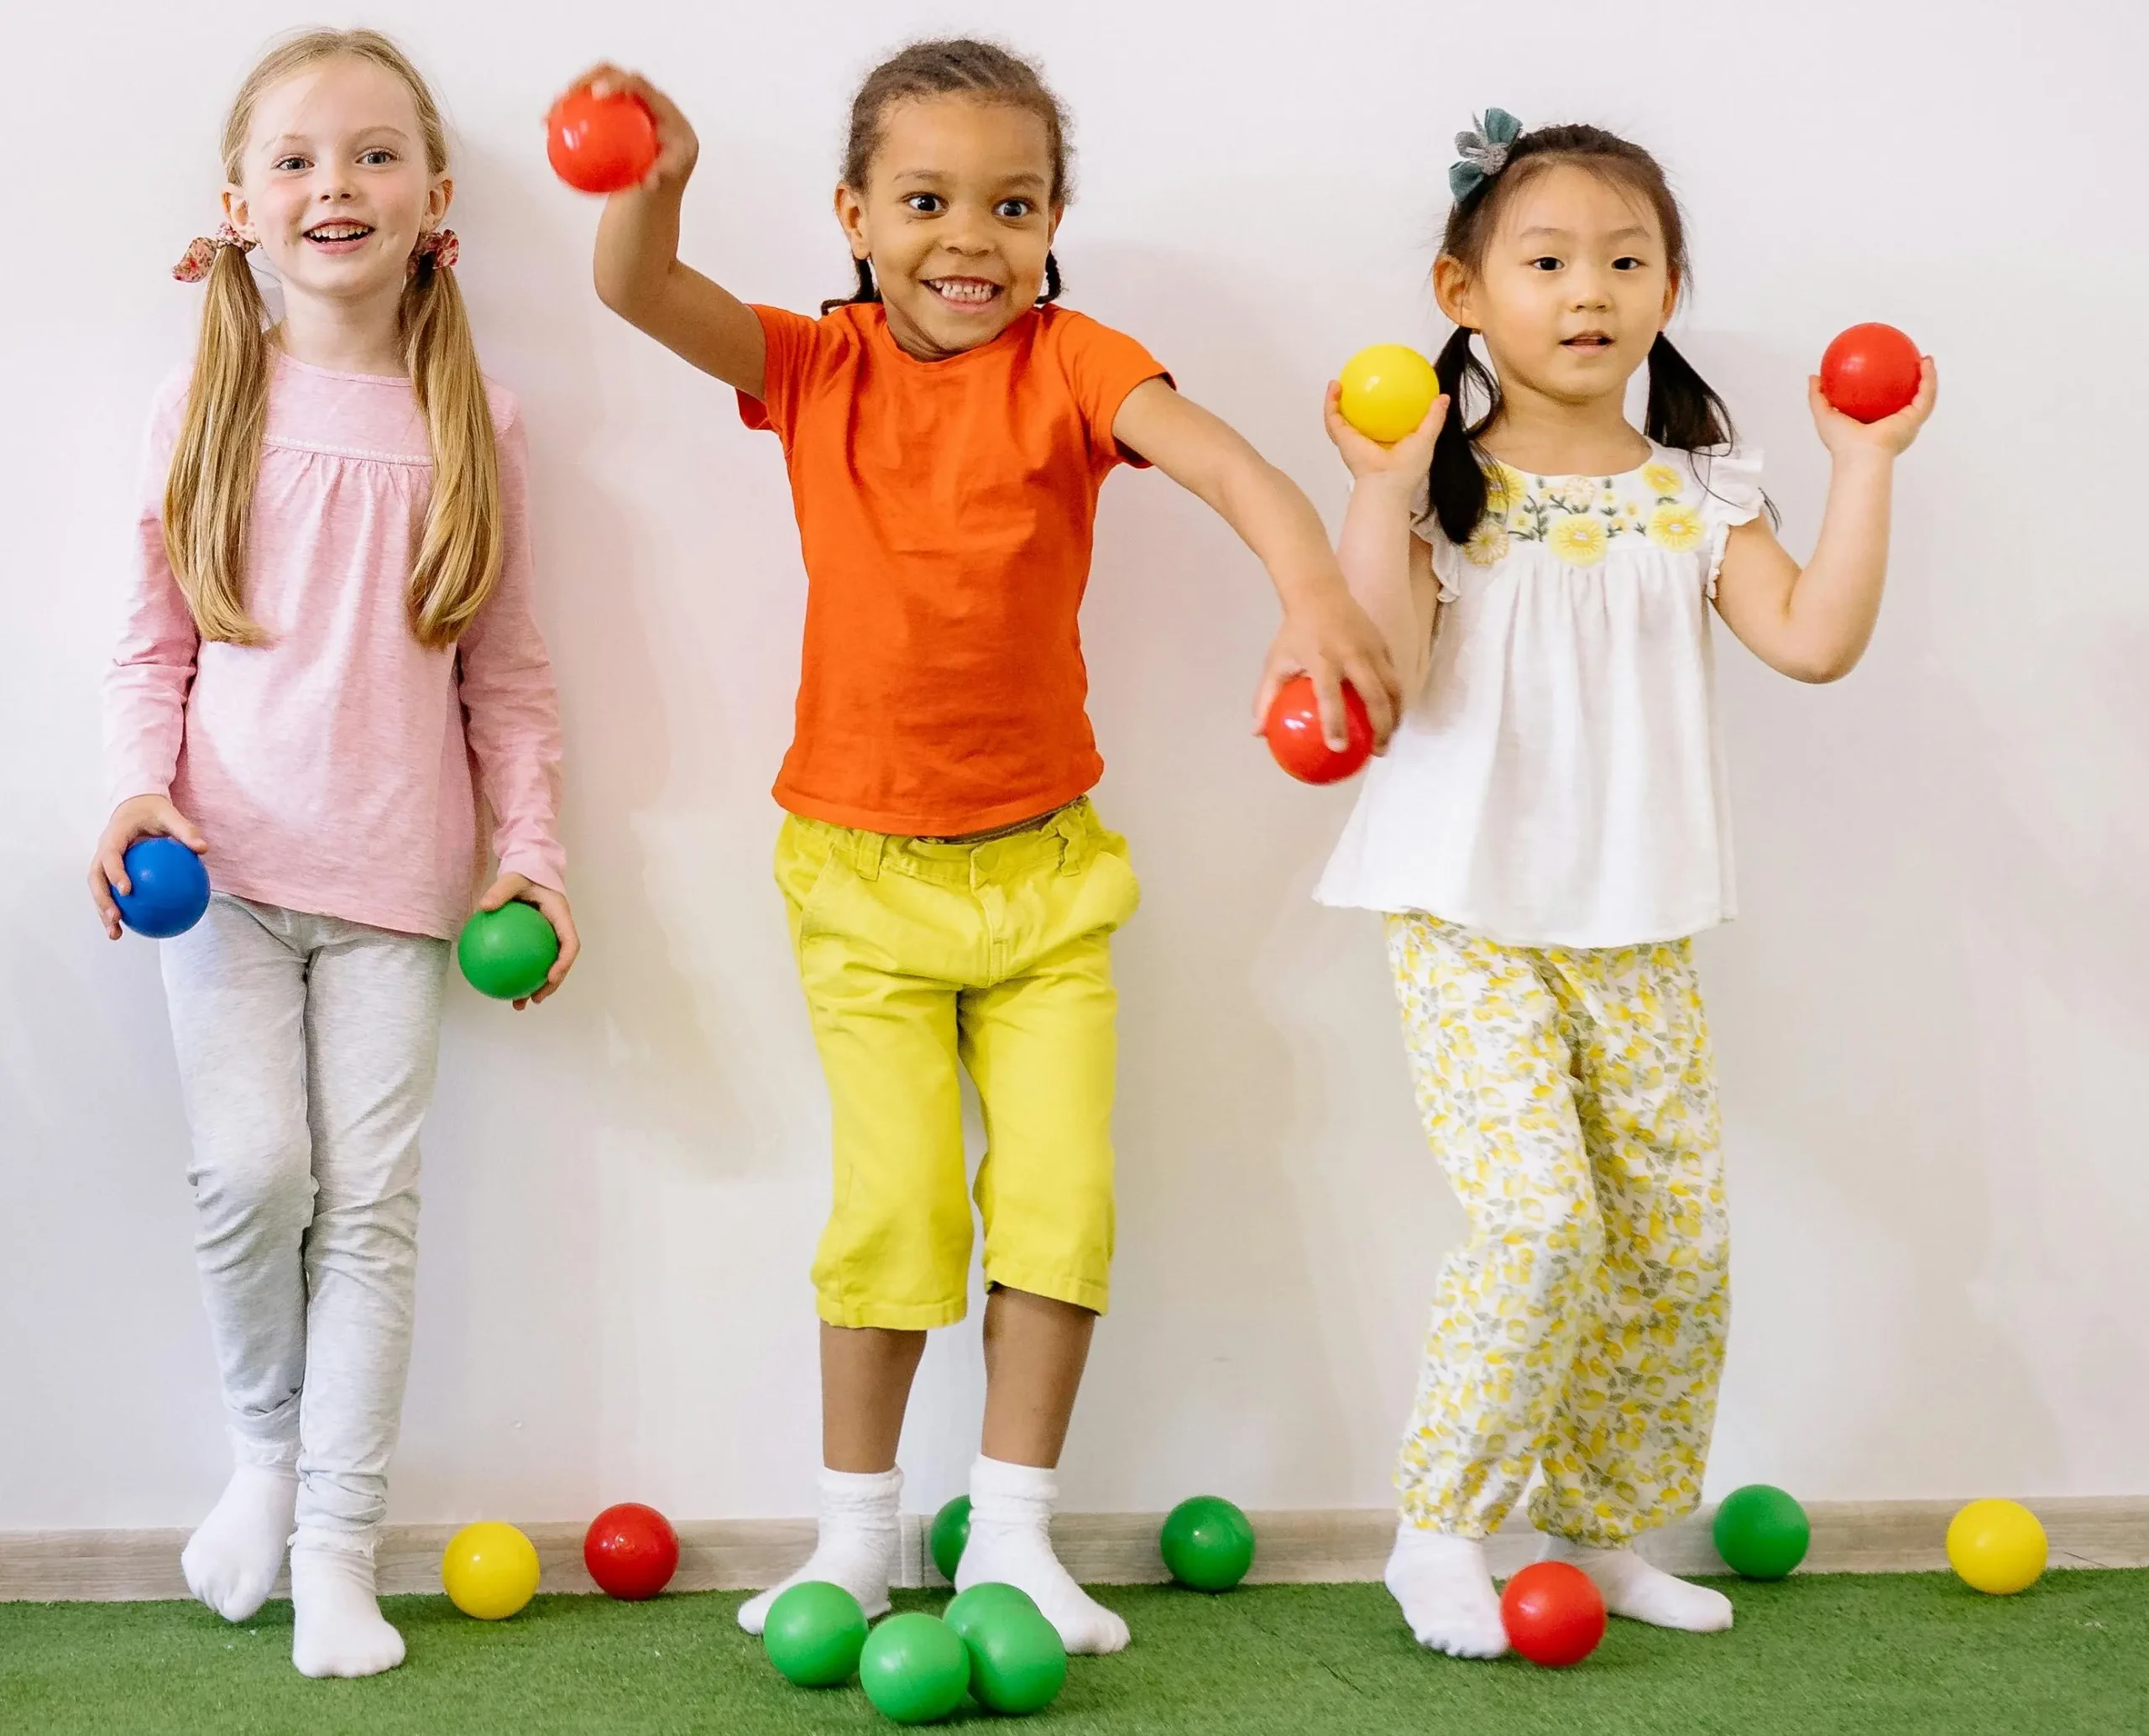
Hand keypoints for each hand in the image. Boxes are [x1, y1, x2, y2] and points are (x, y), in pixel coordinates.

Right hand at [88, 795, 205, 939]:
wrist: (135, 804)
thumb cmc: (154, 810)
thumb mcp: (170, 814)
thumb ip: (185, 831)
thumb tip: (203, 849)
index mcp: (114, 836)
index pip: (110, 856)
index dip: (115, 873)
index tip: (127, 890)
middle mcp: (103, 850)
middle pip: (95, 879)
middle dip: (102, 901)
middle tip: (115, 918)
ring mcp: (103, 861)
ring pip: (98, 889)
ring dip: (103, 912)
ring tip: (116, 934)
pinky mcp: (109, 870)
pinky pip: (112, 891)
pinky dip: (119, 908)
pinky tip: (135, 926)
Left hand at [475, 873, 580, 1008]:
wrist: (530, 869)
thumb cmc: (525, 873)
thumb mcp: (513, 878)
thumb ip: (501, 891)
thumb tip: (484, 906)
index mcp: (561, 917)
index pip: (570, 944)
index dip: (564, 963)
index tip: (550, 976)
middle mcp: (558, 931)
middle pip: (561, 963)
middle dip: (551, 985)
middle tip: (535, 999)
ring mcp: (549, 937)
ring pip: (546, 967)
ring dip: (536, 987)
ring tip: (519, 1003)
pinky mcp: (537, 940)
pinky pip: (530, 960)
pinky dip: (519, 974)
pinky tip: (501, 985)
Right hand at [560, 64, 698, 190]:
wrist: (665, 166)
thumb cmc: (670, 168)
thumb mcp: (672, 171)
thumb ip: (663, 172)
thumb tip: (648, 183)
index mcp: (657, 100)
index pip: (636, 83)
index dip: (616, 82)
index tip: (597, 94)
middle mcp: (637, 92)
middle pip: (607, 75)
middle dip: (583, 80)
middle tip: (565, 98)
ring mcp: (619, 97)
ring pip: (589, 87)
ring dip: (568, 96)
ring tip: (550, 114)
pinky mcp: (606, 106)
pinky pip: (583, 107)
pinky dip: (566, 114)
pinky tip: (548, 127)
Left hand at [1254, 583, 1402, 752]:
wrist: (1320, 594)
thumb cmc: (1295, 633)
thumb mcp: (1276, 661)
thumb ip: (1266, 697)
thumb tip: (1257, 733)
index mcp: (1322, 659)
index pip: (1330, 696)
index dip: (1335, 723)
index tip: (1338, 749)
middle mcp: (1352, 654)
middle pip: (1375, 696)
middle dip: (1381, 727)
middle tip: (1377, 752)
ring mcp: (1372, 648)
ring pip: (1393, 687)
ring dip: (1395, 715)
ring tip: (1388, 738)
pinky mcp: (1383, 644)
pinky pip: (1394, 675)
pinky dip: (1395, 698)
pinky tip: (1391, 715)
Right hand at [1323, 383, 1445, 484]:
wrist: (1386, 483)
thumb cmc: (1407, 469)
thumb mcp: (1427, 439)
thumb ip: (1434, 418)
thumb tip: (1443, 397)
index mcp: (1386, 440)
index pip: (1383, 419)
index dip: (1382, 404)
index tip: (1386, 386)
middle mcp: (1367, 439)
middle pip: (1358, 416)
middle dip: (1356, 400)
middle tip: (1361, 382)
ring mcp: (1352, 439)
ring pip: (1339, 416)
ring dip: (1336, 398)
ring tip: (1339, 381)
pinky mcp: (1341, 438)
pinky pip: (1332, 417)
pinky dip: (1330, 401)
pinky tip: (1334, 386)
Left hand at [1809, 356, 1936, 459]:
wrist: (1859, 454)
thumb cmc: (1841, 441)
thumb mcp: (1824, 414)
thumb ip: (1818, 396)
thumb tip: (1813, 377)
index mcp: (1876, 425)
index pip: (1883, 405)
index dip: (1886, 389)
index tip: (1886, 370)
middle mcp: (1895, 424)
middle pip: (1907, 400)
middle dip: (1913, 383)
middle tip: (1911, 364)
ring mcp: (1908, 422)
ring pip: (1923, 396)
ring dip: (1928, 377)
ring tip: (1926, 360)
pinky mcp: (1916, 419)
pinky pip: (1927, 394)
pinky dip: (1929, 378)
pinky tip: (1926, 363)